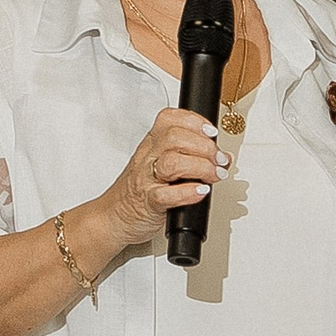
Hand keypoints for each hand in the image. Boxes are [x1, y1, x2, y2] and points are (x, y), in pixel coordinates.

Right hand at [90, 107, 223, 246]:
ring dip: (201, 167)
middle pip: (175, 138)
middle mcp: (148, 158)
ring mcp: (147, 180)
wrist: (113, 216)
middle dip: (204, 147)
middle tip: (219, 160)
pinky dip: (187, 193)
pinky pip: (166, 195)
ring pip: (172, 163)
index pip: (170, 119)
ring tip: (214, 175)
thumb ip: (189, 156)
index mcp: (152, 144)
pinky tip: (200, 191)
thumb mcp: (160, 164)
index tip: (212, 132)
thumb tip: (222, 157)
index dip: (195, 121)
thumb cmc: (139, 190)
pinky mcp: (148, 203)